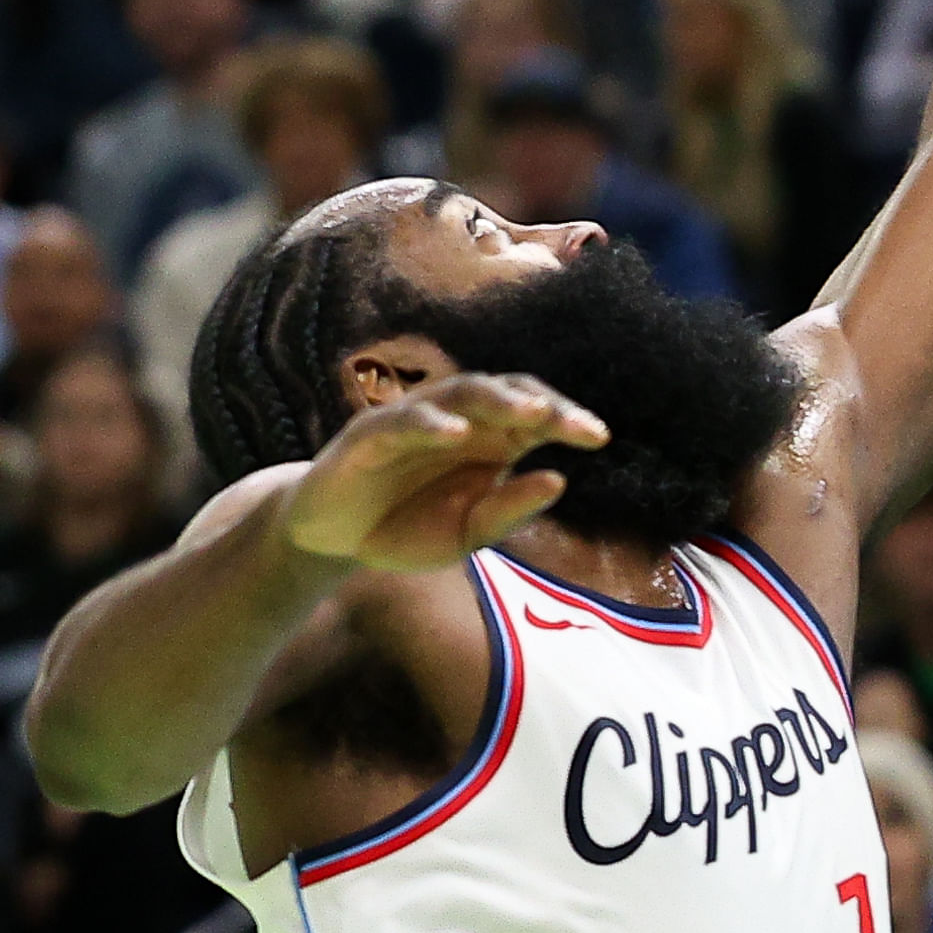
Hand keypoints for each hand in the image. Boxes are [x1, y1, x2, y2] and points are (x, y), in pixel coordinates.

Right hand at [280, 371, 607, 573]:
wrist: (333, 540)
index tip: (599, 437)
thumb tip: (558, 481)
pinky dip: (431, 423)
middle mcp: (456, 419)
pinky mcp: (369, 433)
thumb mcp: (465, 534)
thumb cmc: (406, 526)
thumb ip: (508, 511)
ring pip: (460, 393)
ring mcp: (413, 421)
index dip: (566, 417)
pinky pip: (403, 421)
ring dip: (497, 400)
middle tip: (574, 425)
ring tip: (530, 415)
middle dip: (542, 405)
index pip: (534, 413)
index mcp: (487, 438)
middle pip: (506, 392)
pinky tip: (457, 434)